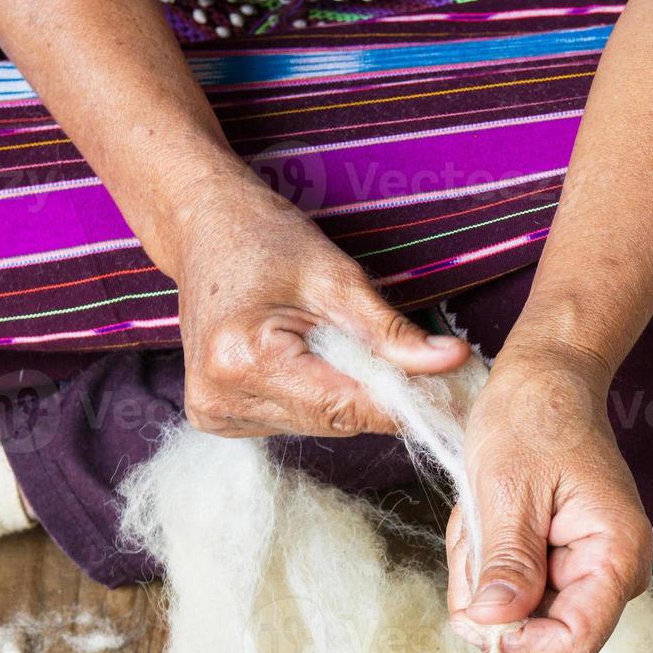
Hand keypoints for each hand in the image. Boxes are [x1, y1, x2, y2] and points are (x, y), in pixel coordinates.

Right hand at [163, 171, 468, 437]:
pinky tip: (304, 356)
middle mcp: (220, 396)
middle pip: (334, 421)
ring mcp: (213, 412)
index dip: (405, 403)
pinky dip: (314, 395)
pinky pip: (292, 420)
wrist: (202, 227)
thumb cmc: (263, 238)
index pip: (346, 406)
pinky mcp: (214, 417)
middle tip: (413, 363)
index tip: (451, 397)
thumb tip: (449, 362)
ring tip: (335, 340)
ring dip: (344, 394)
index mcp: (245, 358)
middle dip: (378, 395)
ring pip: (317, 425)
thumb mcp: (335, 276)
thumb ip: (391, 330)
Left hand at [445, 343, 652, 652]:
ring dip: (480, 571)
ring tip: (482, 515)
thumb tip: (495, 624)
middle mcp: (610, 573)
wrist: (544, 381)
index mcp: (616, 554)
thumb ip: (507, 561)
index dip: (519, 642)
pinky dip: (482, 560)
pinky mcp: (556, 564)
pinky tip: (487, 518)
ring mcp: (582, 570)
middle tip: (476, 533)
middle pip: (537, 633)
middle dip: (488, 594)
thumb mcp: (508, 489)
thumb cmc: (534, 419)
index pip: (574, 643)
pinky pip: (507, 588)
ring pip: (513, 612)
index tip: (474, 610)